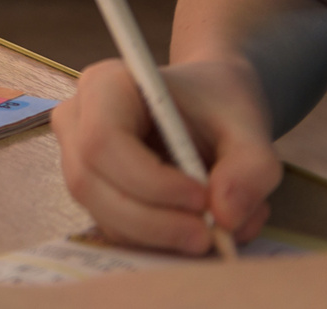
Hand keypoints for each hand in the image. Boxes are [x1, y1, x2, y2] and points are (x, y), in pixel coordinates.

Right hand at [52, 54, 276, 252]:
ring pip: (100, 213)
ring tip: (215, 229)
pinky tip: (196, 225)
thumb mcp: (250, 127)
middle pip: (90, 183)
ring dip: (159, 236)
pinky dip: (159, 241)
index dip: (150, 180)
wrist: (211, 104)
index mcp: (105, 85)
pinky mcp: (92, 190)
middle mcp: (77, 120)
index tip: (203, 199)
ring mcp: (76, 157)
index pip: (103, 140)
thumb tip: (225, 217)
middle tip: (208, 235)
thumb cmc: (219, 104)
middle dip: (152, 221)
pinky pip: (114, 228)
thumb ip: (251, 169)